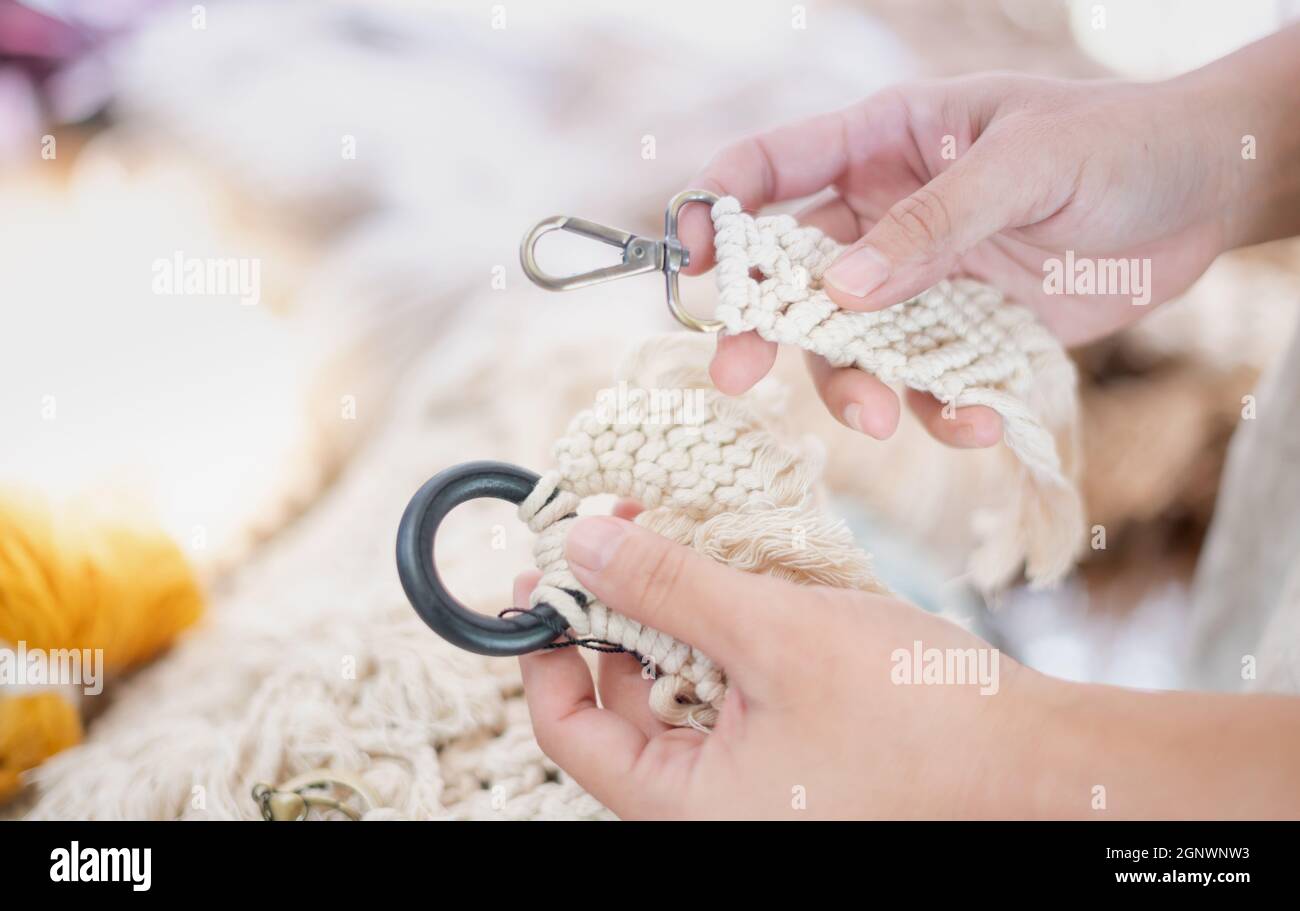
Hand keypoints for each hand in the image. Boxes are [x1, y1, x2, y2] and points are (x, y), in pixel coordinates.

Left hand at [517, 511, 1040, 818]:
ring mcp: (757, 783)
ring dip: (681, 613)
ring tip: (694, 541)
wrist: (1041, 763)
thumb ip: (666, 588)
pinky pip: (735, 693)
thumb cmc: (916, 713)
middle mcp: (711, 806)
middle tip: (629, 525)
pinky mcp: (797, 756)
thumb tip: (579, 548)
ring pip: (682, 689)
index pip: (568, 728)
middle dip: (622, 609)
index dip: (546, 644)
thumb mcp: (774, 635)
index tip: (547, 569)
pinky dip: (731, 635)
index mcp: (684, 808)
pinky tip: (748, 580)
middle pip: (624, 700)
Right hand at [678, 72, 1245, 447]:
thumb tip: (842, 287)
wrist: (1204, 194)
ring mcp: (921, 280)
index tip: (690, 257)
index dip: (719, 206)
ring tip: (882, 421)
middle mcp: (886, 215)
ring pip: (852, 344)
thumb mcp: (1025, 166)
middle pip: (792, 275)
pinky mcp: (963, 334)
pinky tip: (975, 422)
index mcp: (884, 142)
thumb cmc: (1117, 143)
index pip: (774, 166)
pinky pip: (926, 381)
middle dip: (761, 326)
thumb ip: (932, 224)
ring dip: (853, 387)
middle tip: (734, 374)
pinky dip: (939, 410)